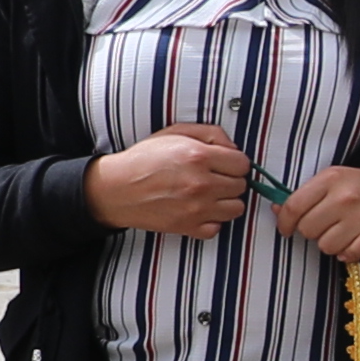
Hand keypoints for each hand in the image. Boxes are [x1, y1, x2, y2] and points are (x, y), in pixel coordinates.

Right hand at [86, 126, 253, 235]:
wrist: (117, 189)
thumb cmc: (144, 160)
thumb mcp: (175, 133)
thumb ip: (211, 133)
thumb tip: (233, 148)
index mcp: (198, 156)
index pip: (243, 164)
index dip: (234, 162)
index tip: (224, 163)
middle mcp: (201, 184)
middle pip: (241, 186)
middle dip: (230, 180)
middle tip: (213, 177)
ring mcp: (196, 208)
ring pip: (236, 208)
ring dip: (226, 201)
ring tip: (209, 194)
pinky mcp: (188, 227)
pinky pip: (217, 228)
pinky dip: (212, 220)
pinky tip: (200, 209)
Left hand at [276, 162, 359, 260]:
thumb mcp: (337, 179)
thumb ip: (307, 194)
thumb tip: (277, 210)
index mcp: (331, 178)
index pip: (293, 206)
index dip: (284, 222)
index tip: (286, 229)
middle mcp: (345, 197)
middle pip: (308, 229)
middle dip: (311, 233)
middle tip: (322, 227)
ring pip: (326, 246)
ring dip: (330, 245)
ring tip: (340, 235)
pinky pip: (350, 254)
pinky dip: (348, 254)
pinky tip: (352, 245)